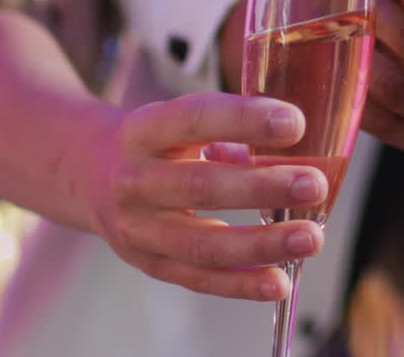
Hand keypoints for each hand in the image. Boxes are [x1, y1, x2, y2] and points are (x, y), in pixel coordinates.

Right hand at [80, 93, 327, 299]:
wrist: (90, 175)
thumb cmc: (160, 143)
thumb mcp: (181, 121)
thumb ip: (232, 129)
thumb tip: (301, 145)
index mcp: (145, 129)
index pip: (195, 119)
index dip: (244, 120)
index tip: (294, 122)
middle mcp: (134, 179)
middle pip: (200, 186)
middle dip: (262, 187)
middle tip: (313, 185)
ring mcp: (138, 228)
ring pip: (202, 243)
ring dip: (261, 243)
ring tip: (309, 238)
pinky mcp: (148, 263)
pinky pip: (199, 279)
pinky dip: (241, 284)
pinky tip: (279, 282)